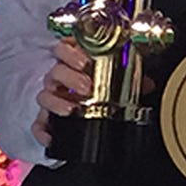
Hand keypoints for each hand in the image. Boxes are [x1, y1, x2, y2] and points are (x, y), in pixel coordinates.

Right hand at [32, 37, 152, 146]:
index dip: (70, 52)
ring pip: (44, 96)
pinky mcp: (45, 119)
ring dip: (57, 102)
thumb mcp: (117, 79)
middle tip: (87, 87)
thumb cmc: (99, 87)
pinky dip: (42, 131)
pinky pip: (37, 125)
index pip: (63, 49)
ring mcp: (51, 99)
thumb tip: (148, 84)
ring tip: (73, 109)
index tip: (84, 61)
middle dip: (70, 77)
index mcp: (73, 63)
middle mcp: (59, 79)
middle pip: (55, 72)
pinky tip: (52, 136)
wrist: (88, 112)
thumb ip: (131, 78)